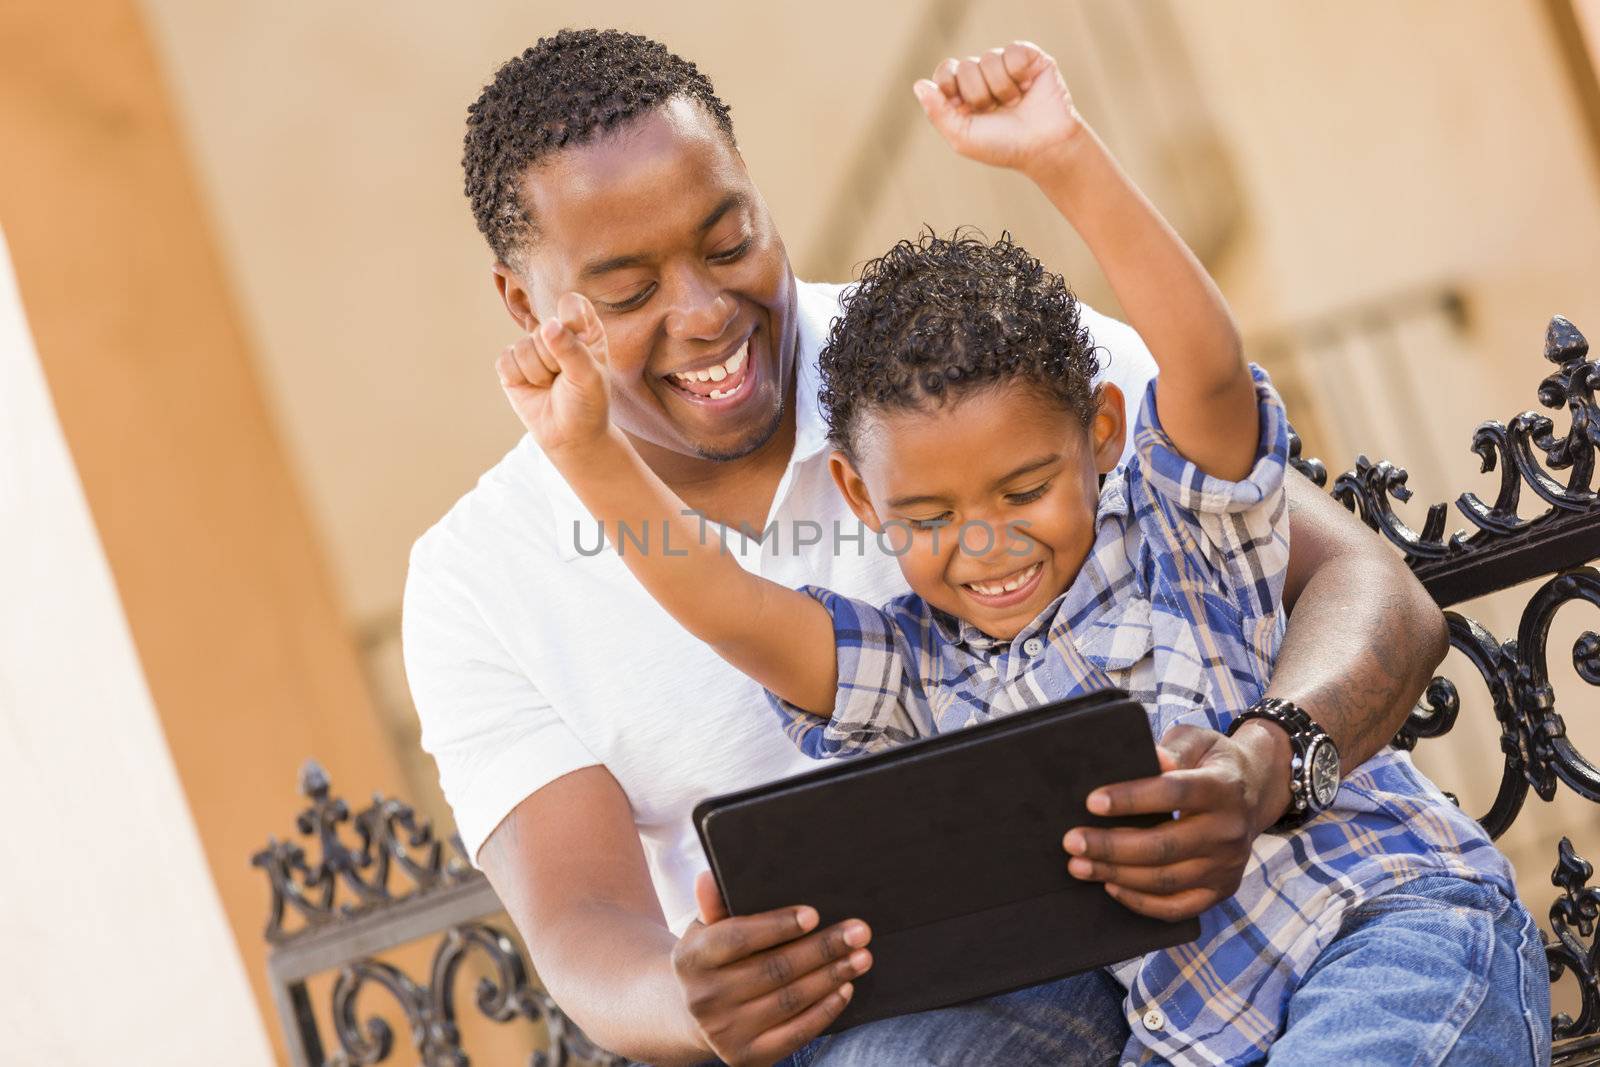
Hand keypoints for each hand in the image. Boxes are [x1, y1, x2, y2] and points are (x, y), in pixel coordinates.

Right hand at [496, 292, 612, 456]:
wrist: (571, 436)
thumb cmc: (587, 403)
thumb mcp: (588, 377)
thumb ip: (571, 350)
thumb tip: (549, 326)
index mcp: (584, 328)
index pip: (572, 305)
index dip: (572, 321)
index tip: (582, 342)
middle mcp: (557, 333)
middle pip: (544, 330)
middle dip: (554, 361)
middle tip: (566, 379)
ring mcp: (532, 347)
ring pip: (523, 347)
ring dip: (538, 375)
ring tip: (551, 385)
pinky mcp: (511, 363)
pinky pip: (506, 362)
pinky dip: (520, 380)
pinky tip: (534, 388)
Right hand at [670, 872, 871, 1065]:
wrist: (694, 1016)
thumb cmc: (712, 959)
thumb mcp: (706, 930)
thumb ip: (714, 906)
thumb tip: (709, 878)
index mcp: (690, 958)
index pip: (738, 938)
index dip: (777, 926)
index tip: (814, 914)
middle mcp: (703, 999)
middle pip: (774, 969)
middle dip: (822, 949)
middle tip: (859, 932)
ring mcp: (724, 1032)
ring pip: (790, 1000)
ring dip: (832, 977)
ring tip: (862, 957)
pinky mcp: (746, 1057)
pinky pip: (795, 1033)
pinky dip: (824, 1010)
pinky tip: (845, 989)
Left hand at [912, 41, 1084, 175]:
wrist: (1044, 147)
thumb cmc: (1002, 146)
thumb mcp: (962, 137)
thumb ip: (937, 113)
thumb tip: (918, 85)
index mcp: (964, 94)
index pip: (945, 71)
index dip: (949, 85)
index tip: (961, 106)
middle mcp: (983, 77)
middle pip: (966, 66)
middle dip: (979, 95)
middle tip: (995, 112)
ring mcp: (1006, 66)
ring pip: (989, 58)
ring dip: (1002, 89)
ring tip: (1014, 104)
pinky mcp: (1030, 58)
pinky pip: (1012, 51)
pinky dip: (1018, 74)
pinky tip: (1027, 88)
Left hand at [1061, 723, 1291, 920]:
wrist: (1253, 792)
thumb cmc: (1209, 762)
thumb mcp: (1196, 742)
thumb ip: (1173, 750)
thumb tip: (1151, 759)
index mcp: (1221, 788)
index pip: (1173, 794)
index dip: (1131, 799)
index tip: (1092, 802)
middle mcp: (1229, 830)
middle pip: (1164, 846)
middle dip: (1111, 846)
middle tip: (1071, 841)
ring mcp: (1227, 865)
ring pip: (1165, 880)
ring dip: (1117, 875)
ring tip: (1079, 865)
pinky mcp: (1221, 889)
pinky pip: (1177, 907)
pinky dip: (1141, 902)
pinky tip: (1111, 887)